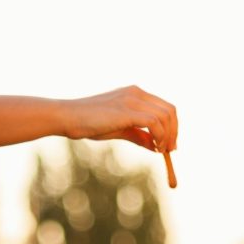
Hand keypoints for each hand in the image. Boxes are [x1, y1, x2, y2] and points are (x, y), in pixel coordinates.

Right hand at [60, 85, 177, 152]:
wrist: (69, 118)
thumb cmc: (90, 124)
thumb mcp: (120, 130)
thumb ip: (139, 135)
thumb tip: (156, 147)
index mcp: (135, 93)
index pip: (165, 107)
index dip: (172, 127)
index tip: (170, 145)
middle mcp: (136, 93)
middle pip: (170, 111)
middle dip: (174, 132)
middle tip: (169, 150)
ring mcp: (132, 99)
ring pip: (165, 116)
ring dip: (167, 137)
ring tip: (159, 150)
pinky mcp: (127, 110)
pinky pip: (154, 123)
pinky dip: (159, 137)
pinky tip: (154, 147)